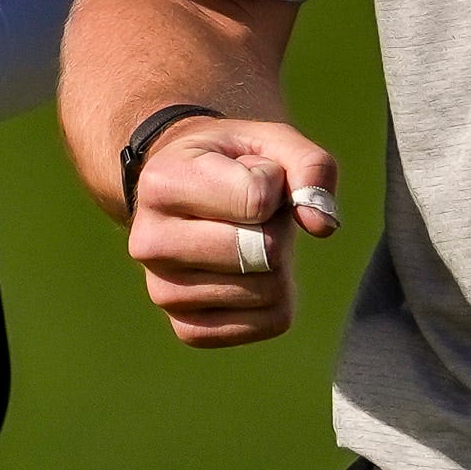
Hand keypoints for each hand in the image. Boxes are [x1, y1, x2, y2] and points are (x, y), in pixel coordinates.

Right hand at [127, 119, 342, 347]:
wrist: (185, 193)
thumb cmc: (232, 163)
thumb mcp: (270, 141)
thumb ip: (311, 166)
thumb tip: (321, 225)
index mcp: (160, 183)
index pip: (256, 200)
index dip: (275, 183)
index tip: (251, 173)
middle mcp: (149, 242)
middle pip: (263, 252)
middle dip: (279, 226)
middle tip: (257, 211)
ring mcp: (163, 291)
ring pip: (268, 289)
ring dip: (279, 260)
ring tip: (248, 236)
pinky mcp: (187, 328)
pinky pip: (269, 322)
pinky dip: (277, 295)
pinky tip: (248, 271)